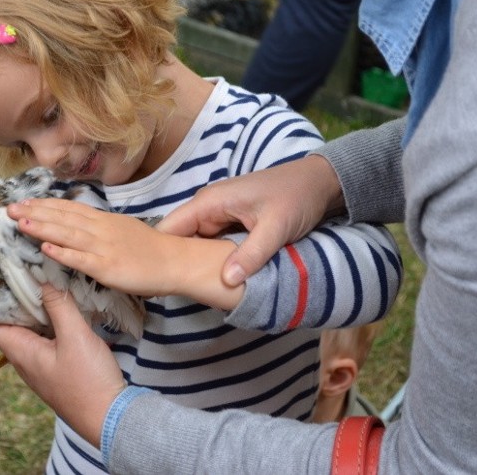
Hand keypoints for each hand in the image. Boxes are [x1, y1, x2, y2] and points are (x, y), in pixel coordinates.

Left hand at [0, 284, 125, 447]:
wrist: (109, 417)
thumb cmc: (88, 380)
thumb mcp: (75, 336)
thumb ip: (58, 306)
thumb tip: (41, 278)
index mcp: (22, 352)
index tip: (0, 281)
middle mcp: (26, 360)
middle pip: (11, 327)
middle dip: (17, 302)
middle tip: (26, 275)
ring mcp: (41, 366)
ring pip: (30, 333)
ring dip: (36, 312)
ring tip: (45, 286)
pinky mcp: (57, 369)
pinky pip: (46, 341)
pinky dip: (51, 324)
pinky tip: (64, 311)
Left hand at [7, 198, 180, 297]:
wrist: (175, 261)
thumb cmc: (150, 249)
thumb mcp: (122, 230)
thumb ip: (99, 227)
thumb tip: (78, 224)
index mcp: (103, 220)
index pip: (68, 209)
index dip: (44, 205)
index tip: (23, 201)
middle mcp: (100, 229)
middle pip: (63, 218)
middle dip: (35, 212)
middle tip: (9, 208)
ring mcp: (103, 247)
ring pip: (68, 234)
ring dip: (43, 227)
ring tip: (20, 222)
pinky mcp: (108, 267)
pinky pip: (82, 259)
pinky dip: (63, 253)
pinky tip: (46, 248)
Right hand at [156, 155, 344, 285]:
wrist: (320, 182)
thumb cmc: (296, 197)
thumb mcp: (276, 227)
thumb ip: (251, 254)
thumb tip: (225, 281)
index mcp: (209, 203)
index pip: (168, 229)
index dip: (158, 253)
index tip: (156, 281)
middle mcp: (207, 209)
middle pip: (179, 240)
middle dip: (178, 264)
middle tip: (177, 293)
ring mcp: (219, 217)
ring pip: (197, 245)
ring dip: (197, 265)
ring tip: (193, 292)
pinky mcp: (231, 225)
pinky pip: (213, 245)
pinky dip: (212, 261)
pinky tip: (214, 280)